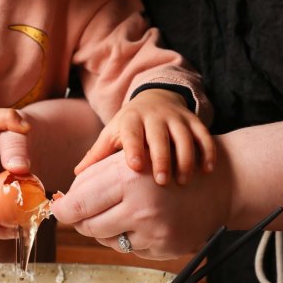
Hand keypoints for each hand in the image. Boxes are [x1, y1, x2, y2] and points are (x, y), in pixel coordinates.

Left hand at [51, 148, 230, 259]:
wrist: (216, 184)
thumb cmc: (163, 166)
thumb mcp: (128, 160)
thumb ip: (93, 177)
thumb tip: (60, 203)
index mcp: (128, 176)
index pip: (79, 203)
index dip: (63, 209)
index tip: (57, 210)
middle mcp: (141, 206)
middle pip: (89, 226)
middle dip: (80, 220)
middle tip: (80, 213)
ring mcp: (155, 231)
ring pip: (106, 240)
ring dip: (103, 228)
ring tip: (117, 211)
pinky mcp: (165, 249)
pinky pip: (129, 249)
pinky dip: (127, 236)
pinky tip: (140, 221)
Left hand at [74, 89, 214, 184]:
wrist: (157, 100)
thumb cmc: (130, 126)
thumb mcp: (113, 135)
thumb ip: (97, 155)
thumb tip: (76, 176)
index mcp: (131, 120)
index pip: (132, 132)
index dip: (134, 148)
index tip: (135, 167)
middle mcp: (155, 117)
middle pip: (160, 136)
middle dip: (162, 158)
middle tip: (163, 182)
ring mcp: (176, 119)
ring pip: (184, 137)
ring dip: (185, 159)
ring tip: (183, 182)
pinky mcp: (194, 122)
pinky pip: (203, 136)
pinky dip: (207, 152)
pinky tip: (206, 171)